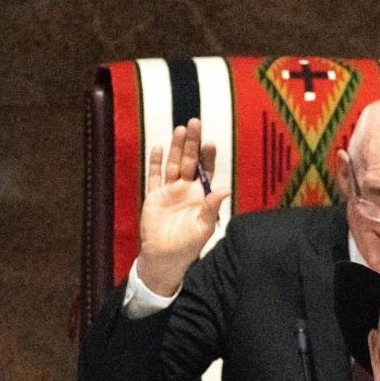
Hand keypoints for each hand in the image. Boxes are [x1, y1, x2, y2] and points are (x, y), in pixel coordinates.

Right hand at [138, 117, 230, 295]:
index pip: (205, 171)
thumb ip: (212, 207)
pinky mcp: (154, 196)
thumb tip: (225, 189)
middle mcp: (185, 189)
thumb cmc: (189, 246)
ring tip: (179, 129)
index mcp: (200, 195)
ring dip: (175, 147)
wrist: (165, 258)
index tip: (210, 142)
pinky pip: (154, 176)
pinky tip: (158, 148)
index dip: (207, 156)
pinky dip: (155, 162)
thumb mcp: (204, 227)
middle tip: (195, 122)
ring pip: (172, 164)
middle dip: (191, 143)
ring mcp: (169, 191)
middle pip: (188, 161)